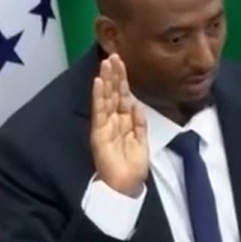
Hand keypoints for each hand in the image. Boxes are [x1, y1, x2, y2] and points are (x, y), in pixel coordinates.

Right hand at [90, 53, 149, 196]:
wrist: (125, 186)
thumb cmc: (132, 167)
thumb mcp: (141, 142)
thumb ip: (139, 124)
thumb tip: (138, 105)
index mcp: (124, 122)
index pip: (123, 96)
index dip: (123, 80)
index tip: (122, 63)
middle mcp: (113, 120)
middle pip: (114, 93)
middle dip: (114, 74)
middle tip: (114, 55)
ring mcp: (104, 125)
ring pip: (106, 98)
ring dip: (106, 80)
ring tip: (106, 63)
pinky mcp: (99, 132)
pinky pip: (99, 111)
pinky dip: (99, 96)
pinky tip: (99, 82)